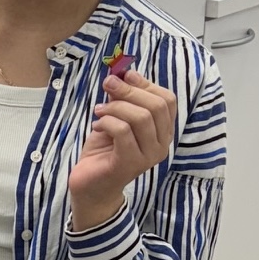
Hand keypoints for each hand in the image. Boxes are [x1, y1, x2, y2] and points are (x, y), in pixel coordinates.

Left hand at [70, 70, 176, 230]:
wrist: (90, 185)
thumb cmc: (104, 150)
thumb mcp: (114, 117)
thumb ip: (121, 99)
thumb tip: (119, 74)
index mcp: (162, 132)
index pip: (168, 100)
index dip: (146, 83)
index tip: (124, 76)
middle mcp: (161, 145)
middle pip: (156, 106)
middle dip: (128, 90)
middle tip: (107, 85)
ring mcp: (147, 156)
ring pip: (140, 117)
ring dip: (115, 107)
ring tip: (99, 111)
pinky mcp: (129, 163)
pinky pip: (122, 131)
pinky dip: (106, 122)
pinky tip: (97, 126)